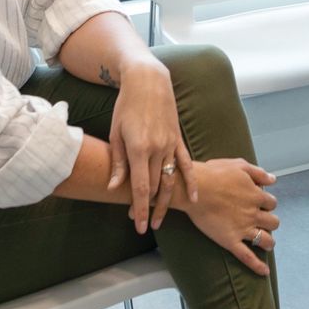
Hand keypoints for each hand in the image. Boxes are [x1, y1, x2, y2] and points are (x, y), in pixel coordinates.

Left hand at [105, 56, 193, 232]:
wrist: (148, 81)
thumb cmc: (126, 106)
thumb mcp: (116, 132)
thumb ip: (118, 162)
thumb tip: (113, 187)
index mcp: (139, 148)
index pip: (141, 187)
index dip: (140, 209)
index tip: (139, 226)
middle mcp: (158, 148)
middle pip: (156, 187)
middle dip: (150, 209)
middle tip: (146, 227)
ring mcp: (171, 144)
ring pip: (171, 179)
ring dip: (167, 201)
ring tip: (161, 219)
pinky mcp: (178, 139)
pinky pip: (187, 164)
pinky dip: (191, 181)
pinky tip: (194, 197)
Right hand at [180, 158, 280, 276]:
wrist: (193, 189)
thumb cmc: (214, 174)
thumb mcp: (239, 165)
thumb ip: (258, 173)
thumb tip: (273, 180)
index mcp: (256, 195)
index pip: (271, 202)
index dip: (266, 202)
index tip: (259, 203)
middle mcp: (253, 213)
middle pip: (273, 221)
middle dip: (270, 220)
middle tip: (261, 221)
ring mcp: (242, 228)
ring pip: (265, 239)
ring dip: (268, 241)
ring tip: (266, 242)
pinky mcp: (230, 241)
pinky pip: (247, 257)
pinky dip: (258, 266)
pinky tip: (264, 272)